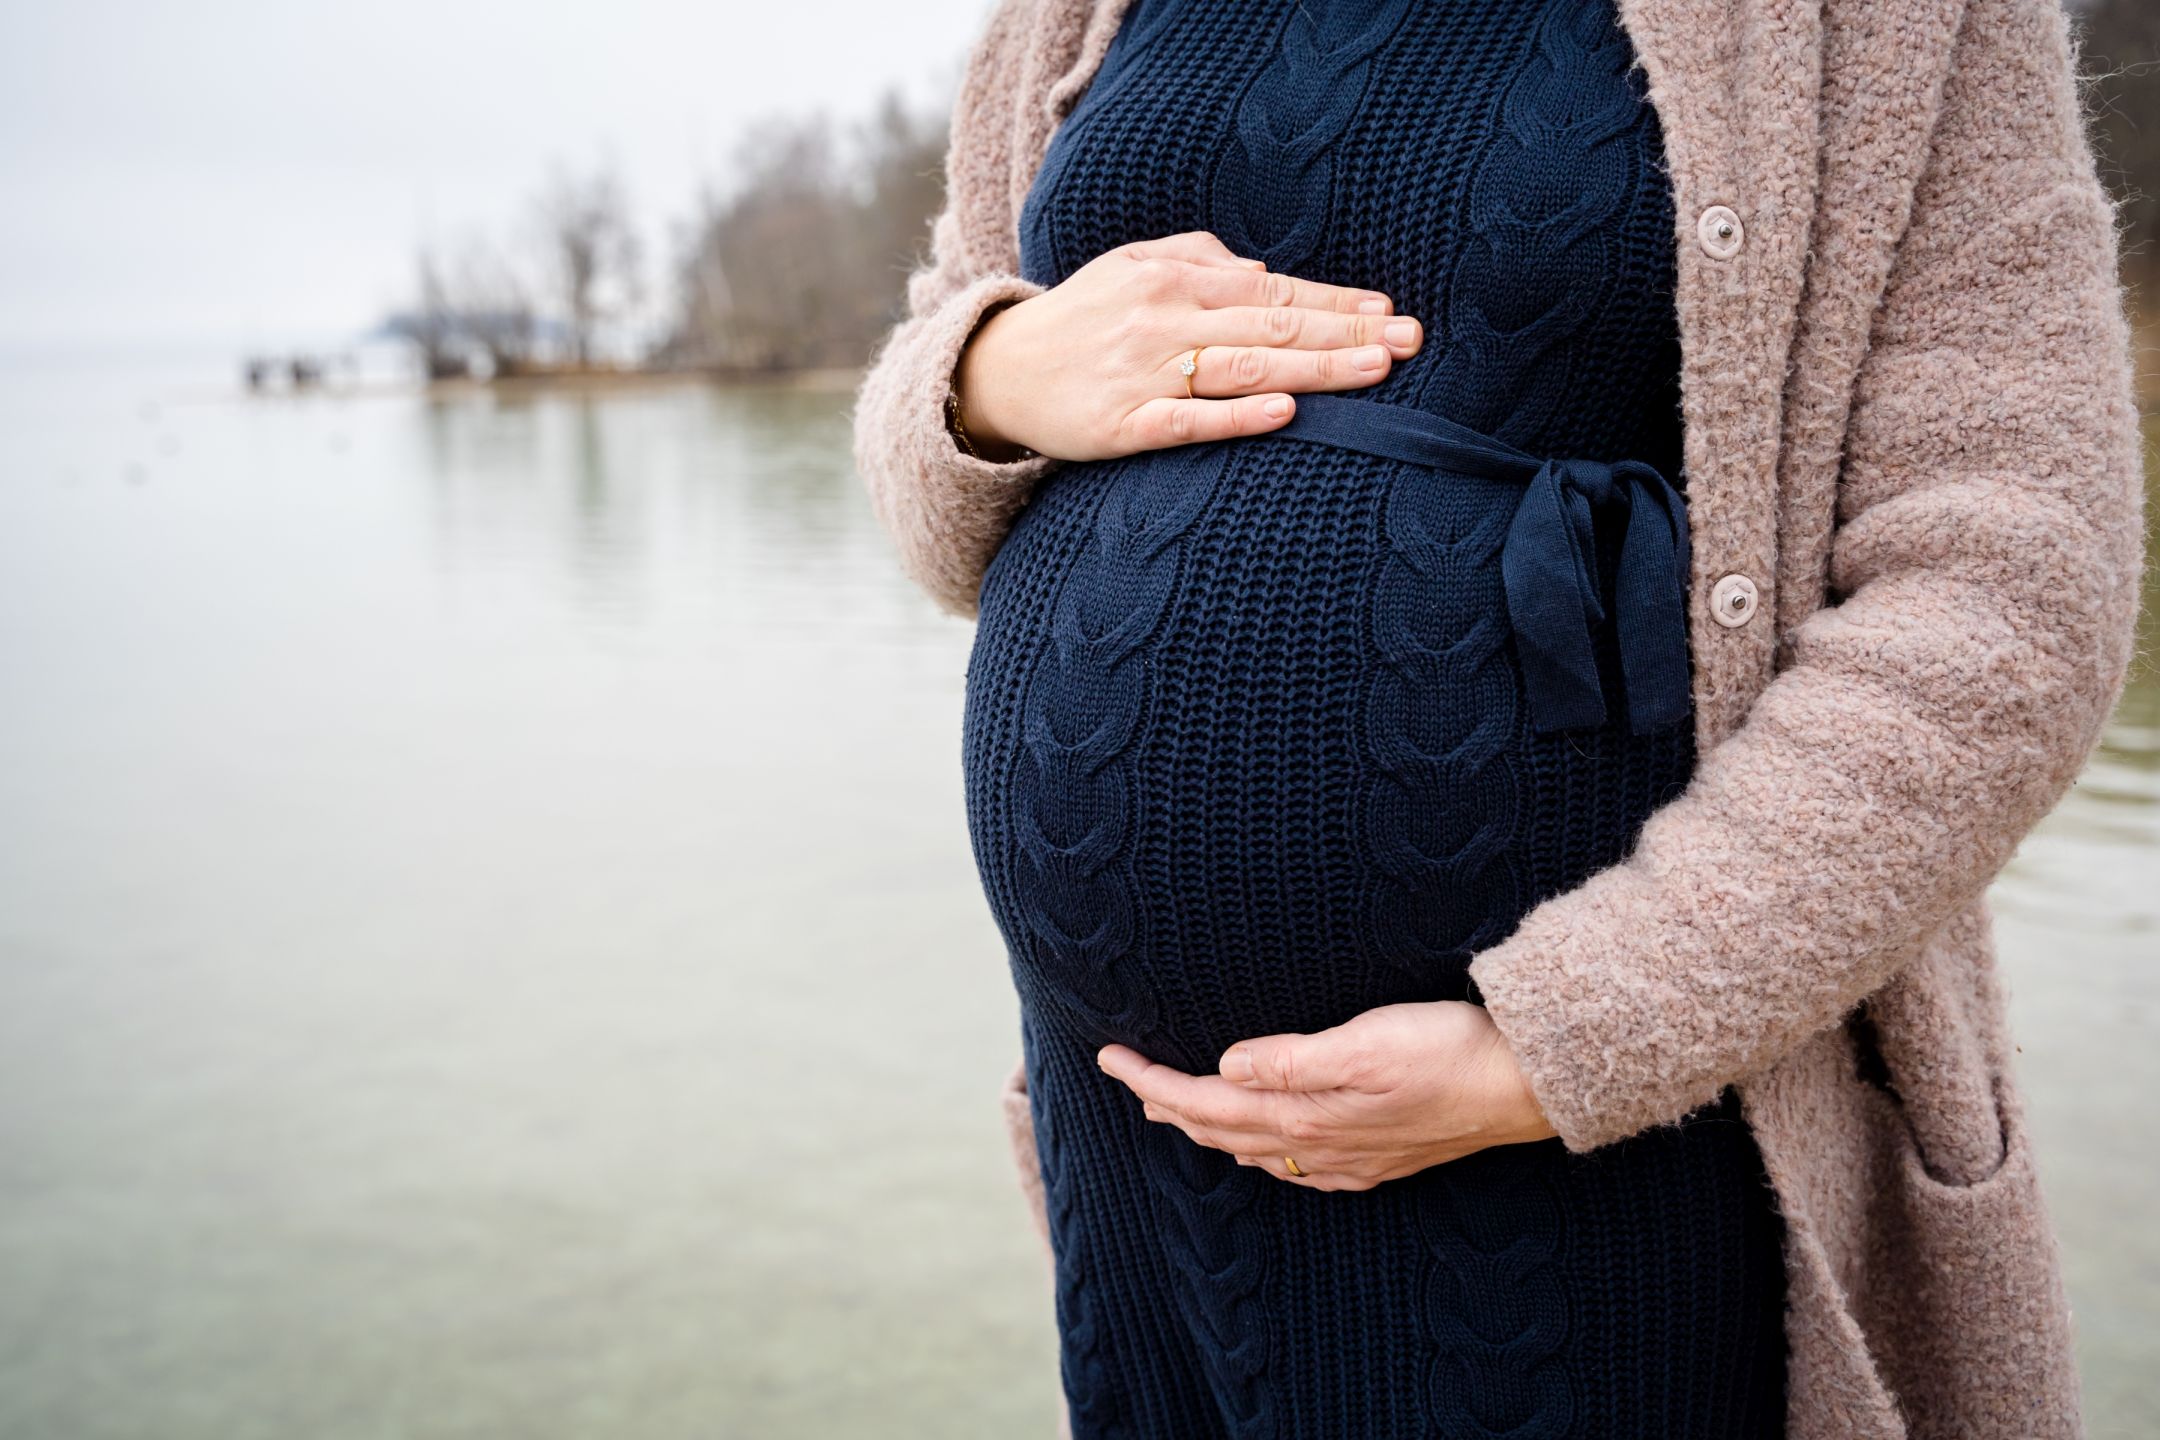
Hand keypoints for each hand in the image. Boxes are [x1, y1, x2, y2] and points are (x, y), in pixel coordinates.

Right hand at [954, 229, 1422, 461]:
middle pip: (1272, 326)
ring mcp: (1144, 374)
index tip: (1392, 312)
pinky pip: (1188, 422)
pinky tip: (1285, 411)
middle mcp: (1165, 321)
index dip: (1336, 301)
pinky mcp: (1123, 425)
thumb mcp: (1130, 266)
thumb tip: (1264, 271)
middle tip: (1410, 343)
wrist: (997, 371)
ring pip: (1244, 369)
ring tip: (1372, 370)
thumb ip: (1198, 258)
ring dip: (1314, 368)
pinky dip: (1238, 416)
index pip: (1273, 290)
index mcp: (1174, 280)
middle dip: (1346, 333)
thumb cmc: (1079, 320)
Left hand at [1095, 1001, 1555, 1191]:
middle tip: (1128, 1079)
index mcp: (1304, 1114)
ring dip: (1208, 1128)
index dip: (1152, 1081)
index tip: (1110, 1057)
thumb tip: (1227, 1066)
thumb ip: (1292, 1061)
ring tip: (1175, 1110)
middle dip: (1168, 1104)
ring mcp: (1349, 1158)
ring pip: (1255, 1149)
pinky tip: (1263, 1149)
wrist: (1525, 1086)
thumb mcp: (1366, 1042)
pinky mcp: (1378, 1158)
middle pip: (1220, 1129)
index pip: (1204, 1100)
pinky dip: (1261, 1152)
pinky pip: (1297, 1165)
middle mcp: (1319, 1145)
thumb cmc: (1450, 1052)